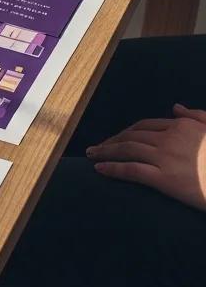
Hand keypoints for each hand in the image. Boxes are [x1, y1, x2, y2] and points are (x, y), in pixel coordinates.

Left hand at [86, 105, 205, 210]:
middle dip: (111, 141)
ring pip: (127, 150)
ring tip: (92, 156)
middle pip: (132, 136)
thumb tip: (174, 107)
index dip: (126, 132)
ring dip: (105, 152)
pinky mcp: (165, 179)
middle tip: (95, 148)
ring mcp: (166, 158)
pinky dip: (113, 169)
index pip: (145, 126)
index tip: (115, 138)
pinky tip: (100, 170)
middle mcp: (171, 139)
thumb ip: (196, 117)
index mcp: (182, 127)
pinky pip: (132, 171)